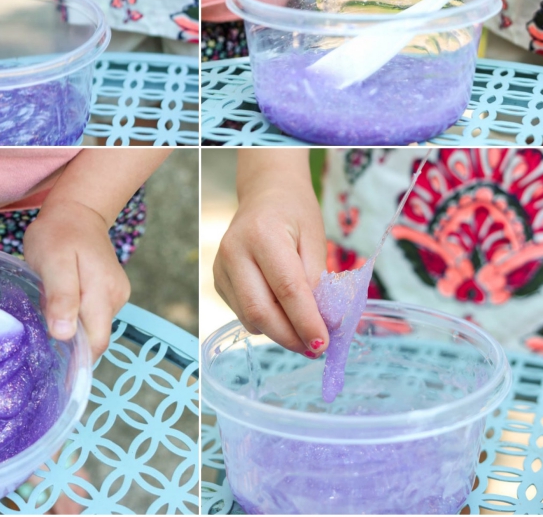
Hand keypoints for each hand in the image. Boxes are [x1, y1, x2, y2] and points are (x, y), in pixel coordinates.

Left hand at [24, 199, 129, 359]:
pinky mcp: (111, 291)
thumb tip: (64, 335)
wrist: (77, 210)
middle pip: (95, 337)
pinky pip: (93, 315)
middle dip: (71, 341)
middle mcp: (116, 296)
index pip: (96, 343)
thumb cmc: (59, 233)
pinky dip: (77, 316)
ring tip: (50, 308)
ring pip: (93, 327)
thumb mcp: (53, 261)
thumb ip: (61, 296)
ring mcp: (116, 293)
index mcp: (103, 292)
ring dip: (72, 326)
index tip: (51, 363)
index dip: (76, 359)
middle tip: (44, 326)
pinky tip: (62, 302)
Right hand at [214, 154, 328, 355]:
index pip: (287, 289)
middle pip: (260, 310)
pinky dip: (266, 322)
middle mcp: (234, 251)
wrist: (265, 192)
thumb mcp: (315, 238)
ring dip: (280, 333)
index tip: (324, 345)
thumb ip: (318, 281)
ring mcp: (220, 266)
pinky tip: (282, 313)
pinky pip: (243, 313)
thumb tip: (324, 325)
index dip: (306, 322)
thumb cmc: (294, 212)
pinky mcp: (217, 279)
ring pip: (249, 318)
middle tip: (316, 350)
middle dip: (290, 337)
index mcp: (262, 234)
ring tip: (304, 332)